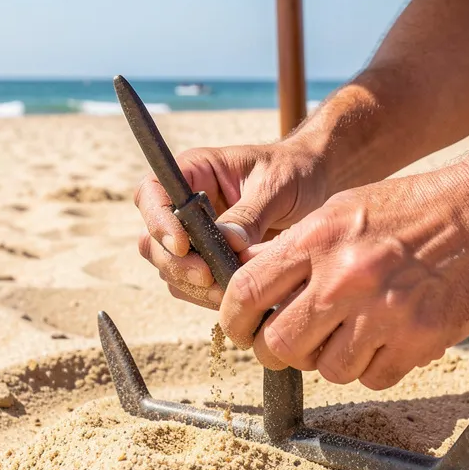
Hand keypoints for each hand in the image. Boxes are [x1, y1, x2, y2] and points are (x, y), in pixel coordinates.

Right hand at [135, 138, 327, 307]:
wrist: (316, 186)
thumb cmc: (295, 172)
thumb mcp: (276, 185)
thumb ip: (250, 213)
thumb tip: (228, 242)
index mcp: (195, 172)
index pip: (152, 193)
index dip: (158, 221)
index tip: (182, 245)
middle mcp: (185, 204)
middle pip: (154, 240)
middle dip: (177, 264)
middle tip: (208, 278)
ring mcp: (194, 235)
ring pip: (169, 268)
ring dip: (192, 285)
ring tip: (229, 292)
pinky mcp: (208, 261)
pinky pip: (192, 286)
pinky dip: (206, 296)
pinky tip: (234, 297)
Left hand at [218, 166, 468, 388]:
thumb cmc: (405, 211)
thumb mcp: (339, 210)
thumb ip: (293, 248)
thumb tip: (244, 281)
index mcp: (317, 239)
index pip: (247, 293)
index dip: (234, 320)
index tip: (240, 329)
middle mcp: (344, 278)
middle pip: (280, 344)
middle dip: (278, 350)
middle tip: (291, 343)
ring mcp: (382, 313)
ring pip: (328, 369)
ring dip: (331, 360)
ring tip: (350, 333)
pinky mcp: (417, 341)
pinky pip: (373, 378)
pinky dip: (373, 367)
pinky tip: (384, 339)